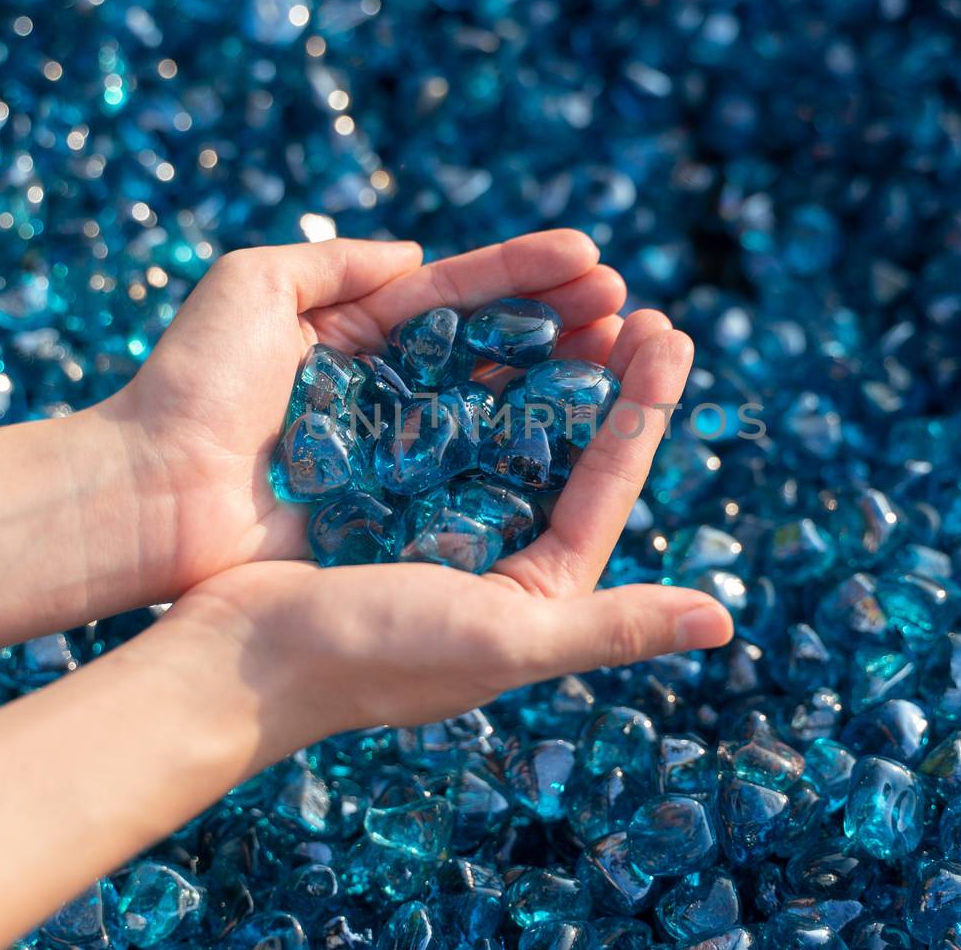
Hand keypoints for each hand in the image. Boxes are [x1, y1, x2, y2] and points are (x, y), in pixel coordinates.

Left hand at [95, 230, 627, 593]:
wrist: (149, 496)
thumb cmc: (192, 385)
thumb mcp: (252, 286)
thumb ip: (336, 261)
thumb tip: (418, 257)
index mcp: (357, 334)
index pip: (461, 294)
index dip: (528, 272)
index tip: (595, 257)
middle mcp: (390, 392)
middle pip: (497, 348)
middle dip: (567, 323)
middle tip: (634, 309)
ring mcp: (400, 454)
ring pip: (501, 408)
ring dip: (567, 381)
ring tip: (633, 355)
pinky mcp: (400, 512)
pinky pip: (479, 477)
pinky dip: (534, 455)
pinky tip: (590, 435)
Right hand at [149, 315, 733, 758]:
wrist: (234, 660)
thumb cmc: (372, 653)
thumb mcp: (506, 639)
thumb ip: (613, 627)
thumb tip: (725, 626)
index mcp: (534, 593)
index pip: (606, 484)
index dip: (642, 408)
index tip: (669, 332)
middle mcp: (493, 558)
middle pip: (564, 450)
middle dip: (601, 376)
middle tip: (629, 303)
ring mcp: (432, 523)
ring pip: (503, 427)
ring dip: (541, 365)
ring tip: (571, 300)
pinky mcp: (378, 497)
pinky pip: (435, 424)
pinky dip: (463, 376)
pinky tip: (479, 329)